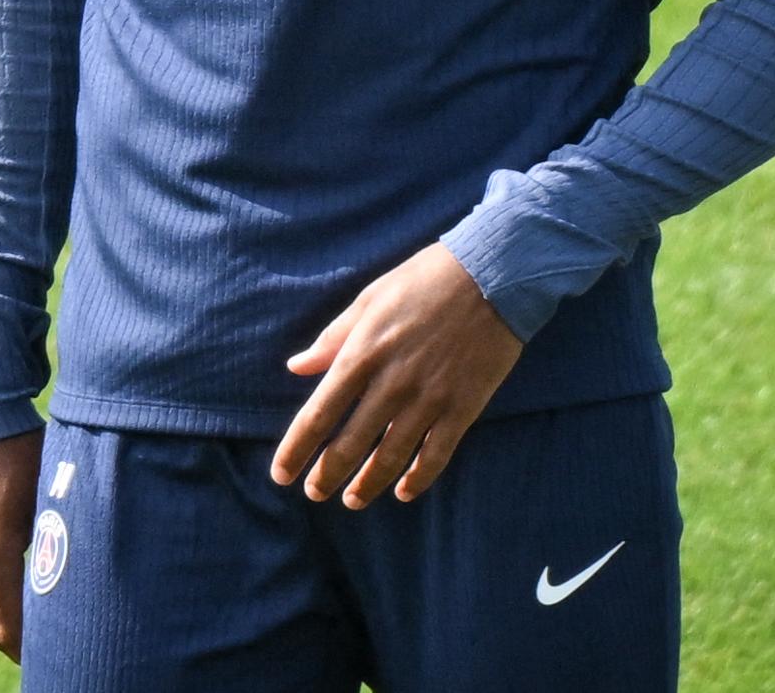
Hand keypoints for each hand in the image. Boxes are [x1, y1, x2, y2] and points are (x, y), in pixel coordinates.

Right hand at [0, 428, 42, 660]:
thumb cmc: (22, 449)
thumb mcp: (48, 494)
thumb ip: (59, 539)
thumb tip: (84, 577)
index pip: (8, 627)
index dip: (30, 651)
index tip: (55, 658)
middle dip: (19, 644)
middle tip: (51, 652)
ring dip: (7, 614)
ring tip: (41, 622)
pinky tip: (23, 582)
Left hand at [270, 242, 524, 508]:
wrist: (493, 274)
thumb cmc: (425, 280)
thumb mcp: (369, 300)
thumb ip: (333, 338)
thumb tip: (296, 366)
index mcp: (362, 353)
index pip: (318, 415)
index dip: (296, 450)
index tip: (281, 474)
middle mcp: (391, 382)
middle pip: (350, 445)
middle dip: (327, 475)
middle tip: (314, 494)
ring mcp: (429, 398)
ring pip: (390, 457)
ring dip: (367, 485)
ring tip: (352, 501)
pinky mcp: (463, 407)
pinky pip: (436, 456)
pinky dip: (417, 480)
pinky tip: (402, 492)